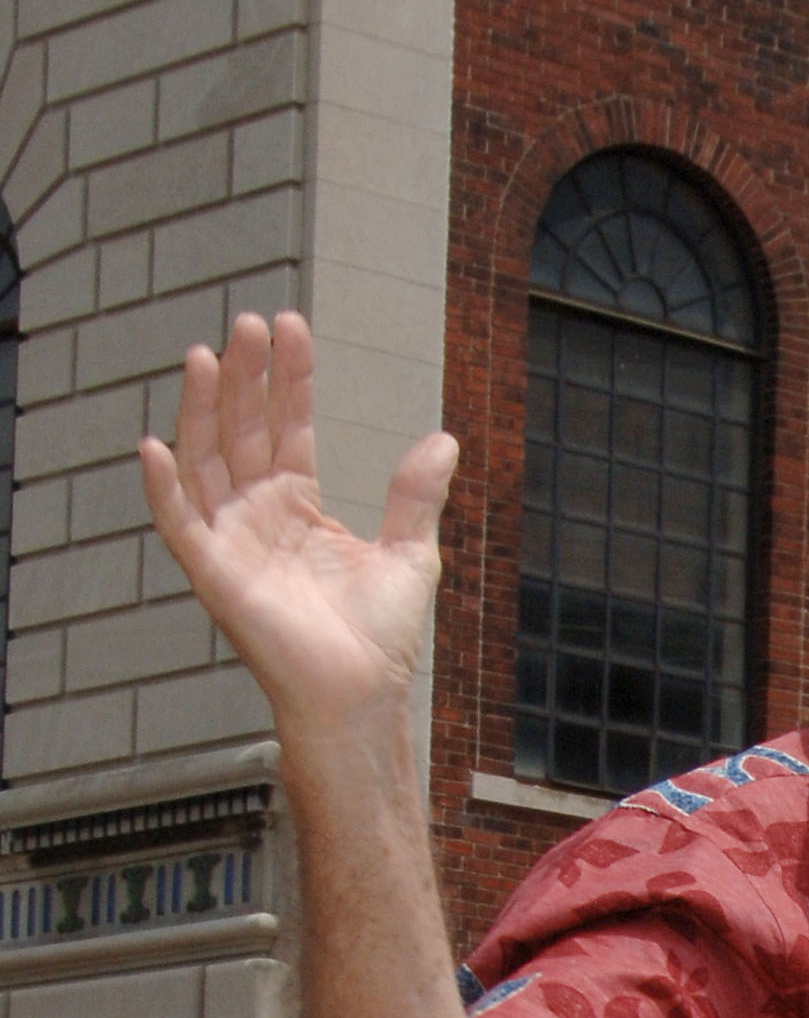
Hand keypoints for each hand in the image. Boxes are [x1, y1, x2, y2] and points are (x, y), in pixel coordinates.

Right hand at [137, 312, 459, 740]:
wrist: (363, 694)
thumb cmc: (381, 638)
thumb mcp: (409, 552)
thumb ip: (416, 494)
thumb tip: (444, 439)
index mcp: (299, 506)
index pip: (286, 426)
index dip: (288, 378)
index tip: (292, 327)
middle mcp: (257, 515)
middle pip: (242, 430)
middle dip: (245, 376)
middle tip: (251, 323)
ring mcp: (231, 541)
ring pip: (205, 460)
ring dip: (202, 409)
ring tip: (208, 355)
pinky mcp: (214, 575)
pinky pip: (178, 525)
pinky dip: (163, 488)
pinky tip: (154, 445)